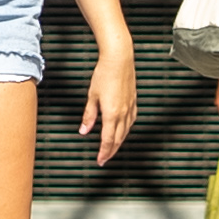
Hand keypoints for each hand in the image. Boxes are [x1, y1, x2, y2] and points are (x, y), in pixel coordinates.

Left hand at [82, 51, 141, 165]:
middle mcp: (123, 113)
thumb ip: (89, 115)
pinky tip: (123, 129)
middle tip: (105, 158)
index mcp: (112, 114)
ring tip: (112, 147)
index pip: (107, 140)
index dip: (104, 152)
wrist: (119, 59)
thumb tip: (84, 130)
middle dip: (111, 150)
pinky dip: (126, 129)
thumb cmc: (105, 74)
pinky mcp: (133, 101)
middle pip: (118, 139)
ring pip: (125, 131)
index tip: (100, 160)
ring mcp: (130, 107)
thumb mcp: (92, 96)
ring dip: (119, 141)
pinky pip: (131, 121)